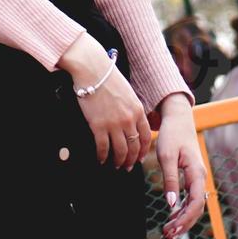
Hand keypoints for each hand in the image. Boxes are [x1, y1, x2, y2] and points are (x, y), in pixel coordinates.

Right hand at [61, 37, 149, 169]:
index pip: (145, 137)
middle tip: (128, 167)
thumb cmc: (108, 78)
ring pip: (120, 151)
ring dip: (118, 162)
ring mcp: (114, 124)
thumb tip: (132, 122)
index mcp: (138, 111)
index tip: (139, 157)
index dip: (143, 151)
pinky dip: (102, 156)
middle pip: (134, 147)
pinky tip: (101, 159)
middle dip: (132, 160)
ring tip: (115, 166)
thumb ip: (132, 109)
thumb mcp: (128, 93)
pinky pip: (103, 148)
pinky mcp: (98, 125)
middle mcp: (129, 120)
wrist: (92, 70)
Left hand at [151, 94, 206, 238]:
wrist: (178, 119)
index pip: (195, 202)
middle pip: (196, 208)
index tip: (172, 229)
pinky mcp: (191, 178)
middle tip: (168, 236)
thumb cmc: (172, 135)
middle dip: (184, 224)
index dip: (185, 219)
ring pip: (194, 205)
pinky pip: (190, 199)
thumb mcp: (167, 155)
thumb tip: (171, 204)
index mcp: (196, 173)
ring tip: (168, 232)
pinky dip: (182, 210)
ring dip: (183, 220)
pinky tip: (172, 218)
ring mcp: (197, 179)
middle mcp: (200, 178)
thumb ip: (170, 179)